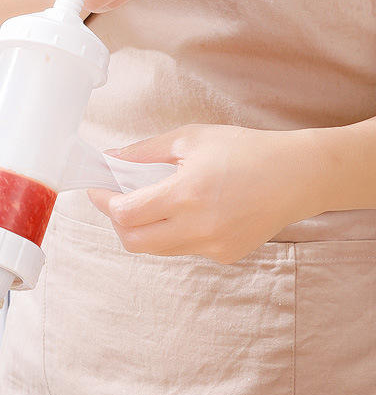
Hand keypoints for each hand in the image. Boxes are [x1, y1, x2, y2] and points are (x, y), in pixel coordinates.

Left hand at [89, 124, 326, 263]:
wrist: (299, 176)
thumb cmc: (247, 151)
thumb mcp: (193, 138)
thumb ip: (146, 151)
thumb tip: (111, 157)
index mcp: (187, 194)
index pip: (125, 214)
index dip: (104, 203)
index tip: (96, 191)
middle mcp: (197, 227)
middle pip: (133, 242)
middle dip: (117, 223)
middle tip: (117, 202)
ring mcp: (211, 246)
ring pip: (157, 250)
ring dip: (144, 230)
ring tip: (152, 205)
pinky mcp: (224, 256)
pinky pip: (183, 250)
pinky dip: (173, 234)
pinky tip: (189, 214)